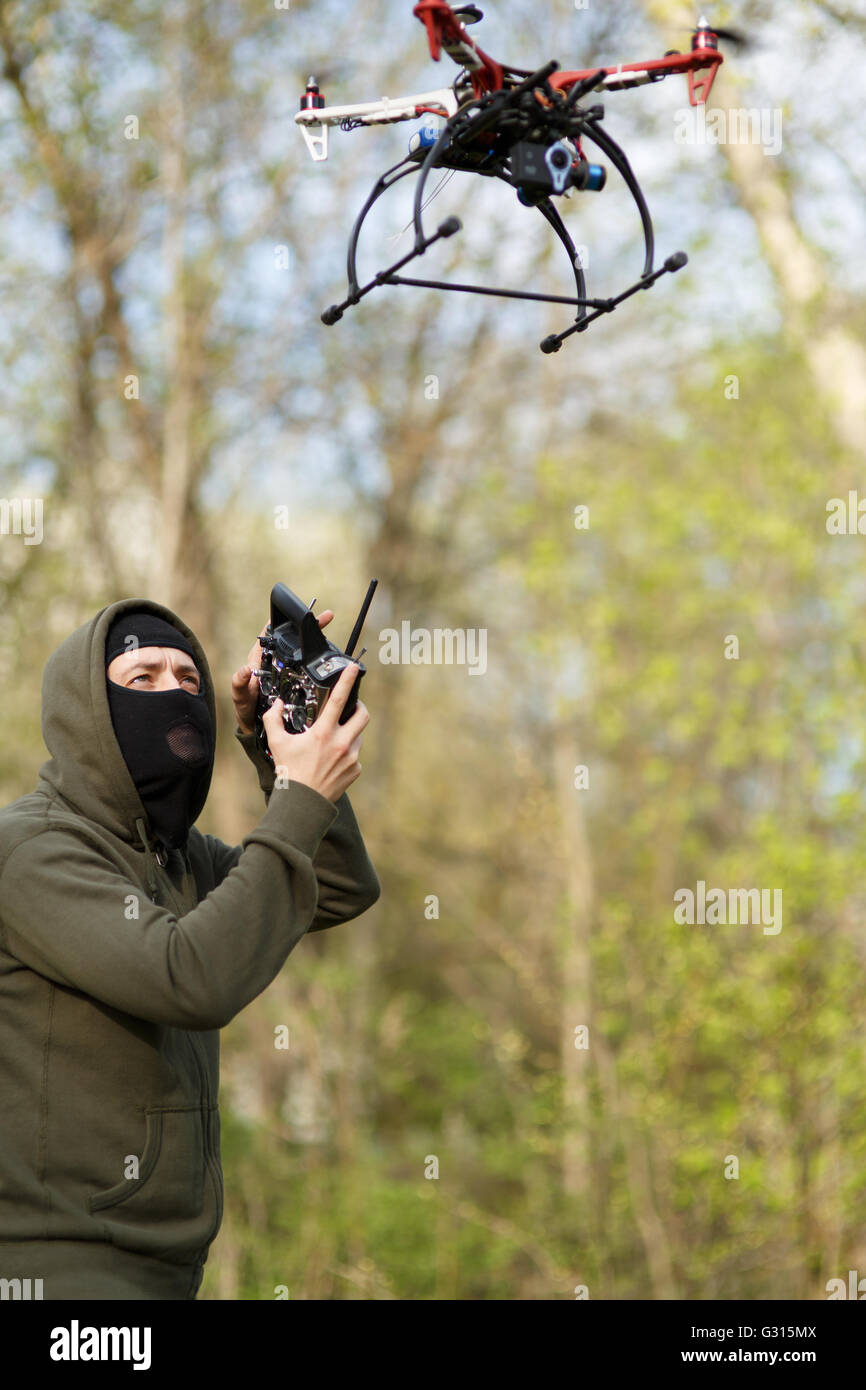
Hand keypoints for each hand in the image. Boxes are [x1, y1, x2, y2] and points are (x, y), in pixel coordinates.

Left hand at [232, 609, 334, 735]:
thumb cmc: (246, 707)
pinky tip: (329, 656)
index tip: (293, 614)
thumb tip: (245, 669)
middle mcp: (274, 661)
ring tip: (329, 627)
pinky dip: (317, 660)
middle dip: (306, 626)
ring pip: (301, 651)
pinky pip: (307, 668)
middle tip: (324, 617)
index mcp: (259, 659)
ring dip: (315, 640)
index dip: (280, 623)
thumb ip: (240, 684)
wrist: (257, 726)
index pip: (269, 635)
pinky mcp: (295, 680)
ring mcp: (285, 670)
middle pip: (291, 639)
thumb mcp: (241, 696)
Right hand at [262, 661, 367, 803]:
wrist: (302, 804)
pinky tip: (333, 760)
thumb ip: (273, 719)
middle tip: (351, 706)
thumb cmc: (288, 772)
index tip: (353, 667)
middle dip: (359, 706)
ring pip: (359, 735)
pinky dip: (347, 753)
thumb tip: (277, 704)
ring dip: (350, 732)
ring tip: (334, 739)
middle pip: (362, 714)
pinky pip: (355, 755)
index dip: (347, 680)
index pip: (339, 699)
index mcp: (323, 733)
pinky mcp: (355, 770)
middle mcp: (341, 743)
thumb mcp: (277, 743)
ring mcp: (351, 758)